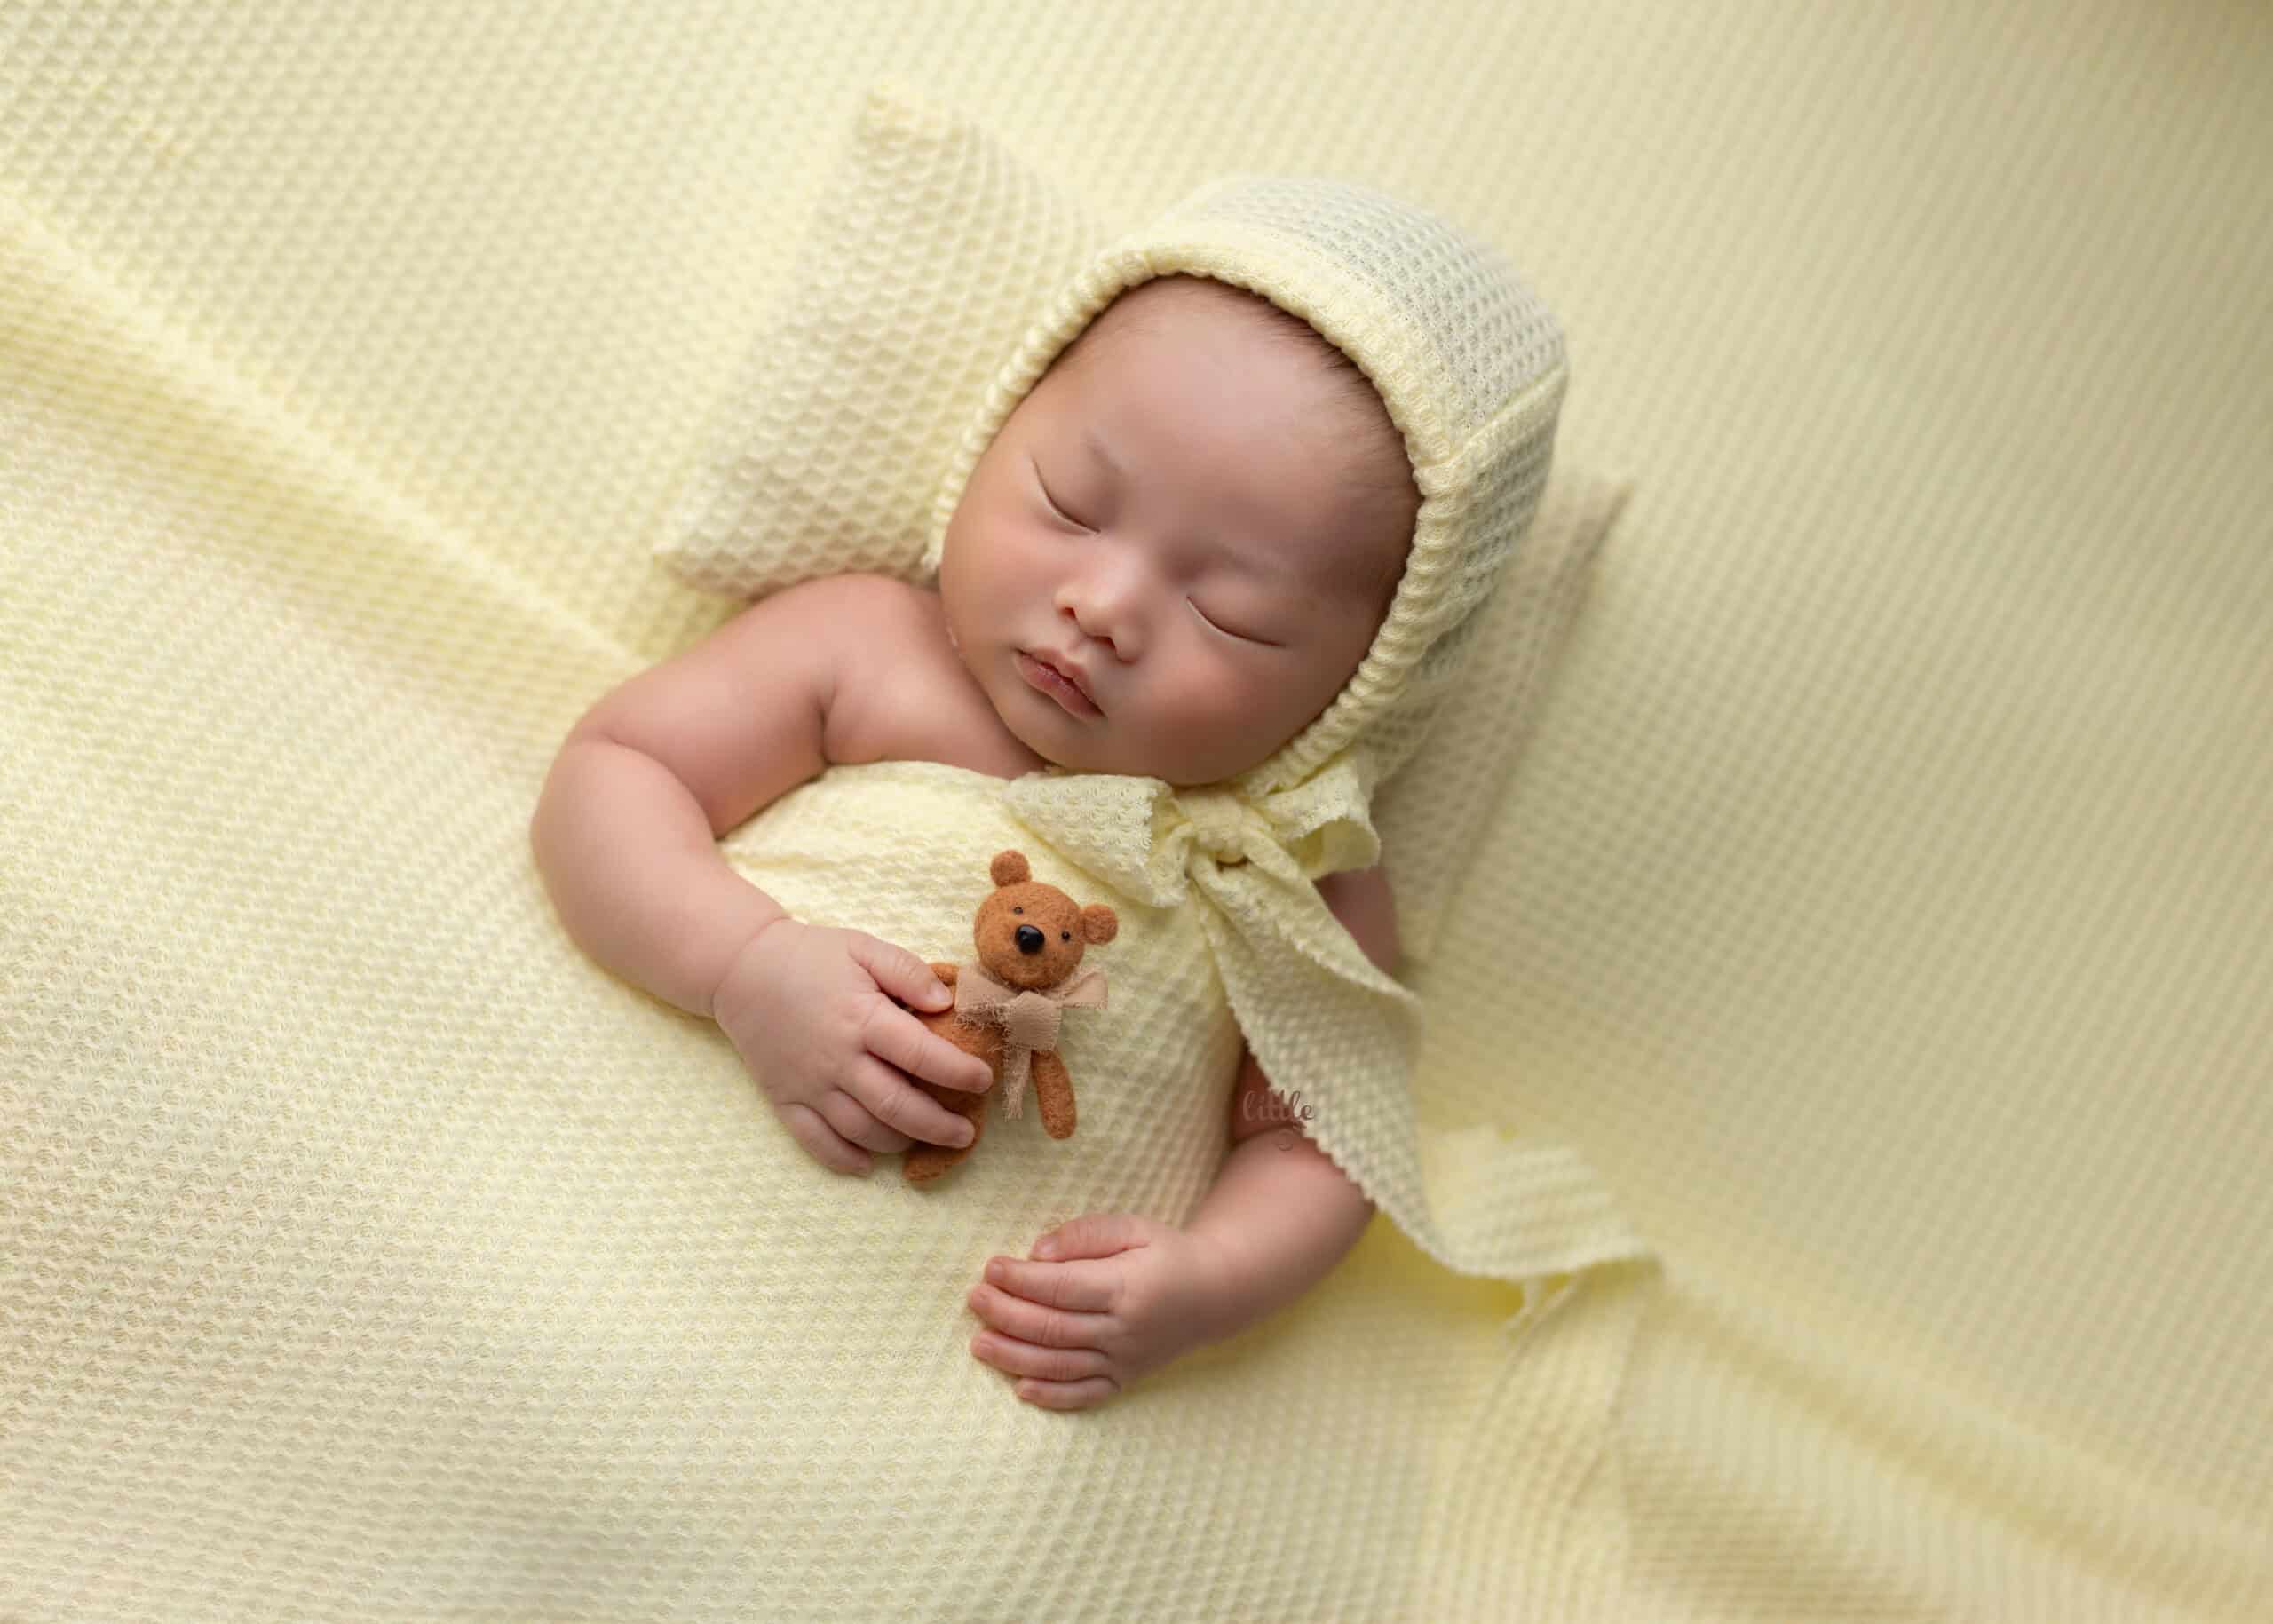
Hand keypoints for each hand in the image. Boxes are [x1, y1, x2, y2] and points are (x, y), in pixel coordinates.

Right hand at [711, 917, 994, 1176]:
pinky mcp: (784, 1100)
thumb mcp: (863, 948)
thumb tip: (945, 1002)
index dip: (958, 1072)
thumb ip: (907, 971)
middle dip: (939, 1125)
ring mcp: (809, 1084)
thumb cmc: (811, 956)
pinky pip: (816, 1142)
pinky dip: (844, 1160)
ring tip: (926, 1139)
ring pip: (862, 1130)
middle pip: (896, 1105)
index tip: (983, 1081)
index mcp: (862, 1017)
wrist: (741, 969)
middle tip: (967, 1133)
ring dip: (900, 1142)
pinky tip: (869, 1163)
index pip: (920, 1054)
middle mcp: (838, 1058)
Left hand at [965, 1213, 1234, 1409]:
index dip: (1022, 1279)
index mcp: (1127, 1287)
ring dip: (1014, 1357)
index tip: (991, 1267)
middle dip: (1007, 1314)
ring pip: (1061, 1365)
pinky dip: (1052, 1396)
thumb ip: (1086, 1235)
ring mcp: (1125, 1360)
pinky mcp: (1125, 1380)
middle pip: (1054, 1327)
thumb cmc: (1166, 1254)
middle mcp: (1125, 1330)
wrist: (1214, 1295)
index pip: (1062, 1287)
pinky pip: (1084, 1395)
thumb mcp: (1134, 1228)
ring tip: (978, 1343)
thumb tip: (1038, 1253)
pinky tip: (1020, 1388)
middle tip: (974, 1298)